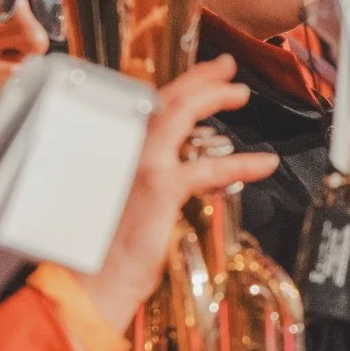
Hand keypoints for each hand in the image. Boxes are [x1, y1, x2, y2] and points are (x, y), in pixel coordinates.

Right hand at [79, 61, 277, 337]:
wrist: (85, 283)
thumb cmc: (97, 254)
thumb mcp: (121, 208)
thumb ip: (147, 184)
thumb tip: (183, 175)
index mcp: (107, 150)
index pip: (144, 109)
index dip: (173, 92)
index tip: (196, 82)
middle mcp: (117, 147)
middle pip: (162, 98)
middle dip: (196, 77)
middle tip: (224, 67)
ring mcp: (136, 162)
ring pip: (180, 113)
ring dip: (213, 96)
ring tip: (239, 92)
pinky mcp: (157, 186)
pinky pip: (207, 167)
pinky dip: (241, 163)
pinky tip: (265, 163)